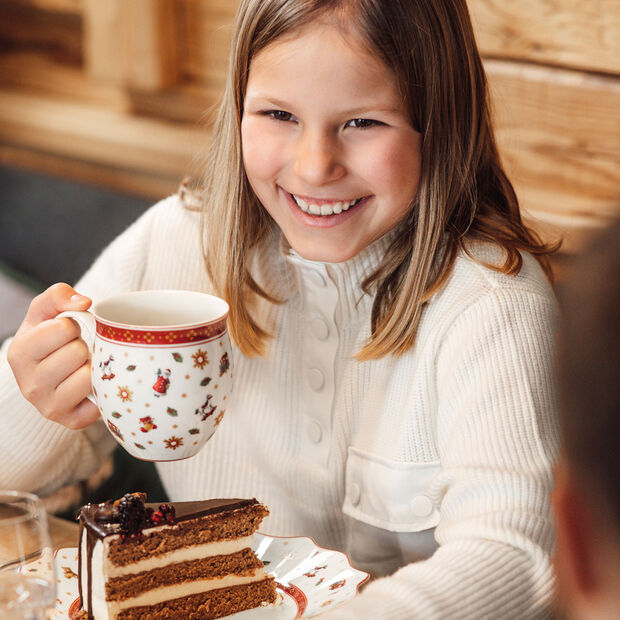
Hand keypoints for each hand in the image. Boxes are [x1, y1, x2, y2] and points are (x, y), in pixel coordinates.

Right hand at [7, 283, 99, 428]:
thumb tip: (84, 303)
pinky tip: (88, 387)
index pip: (64, 328)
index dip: (72, 326)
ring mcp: (48, 407)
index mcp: (19, 352)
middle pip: (78, 352)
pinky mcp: (70, 421)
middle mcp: (28, 384)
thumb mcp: (47, 310)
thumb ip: (59, 294)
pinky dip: (101, 390)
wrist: (53, 374)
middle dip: (83, 347)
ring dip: (92, 368)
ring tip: (80, 368)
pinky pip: (100, 399)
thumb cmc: (51, 337)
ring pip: (89, 376)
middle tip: (74, 353)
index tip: (65, 334)